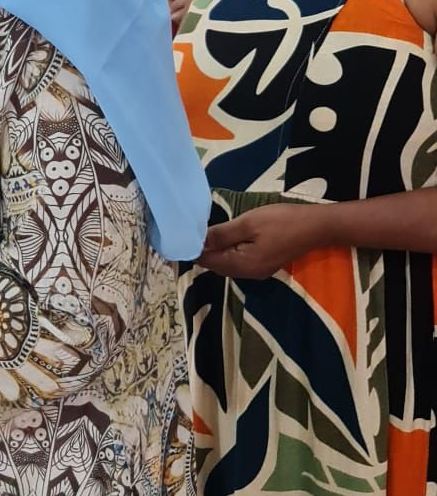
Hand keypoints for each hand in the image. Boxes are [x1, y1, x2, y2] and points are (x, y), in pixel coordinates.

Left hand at [198, 203, 329, 278]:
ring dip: (214, 252)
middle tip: (186, 233)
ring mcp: (258, 271)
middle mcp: (249, 273)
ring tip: (201, 234)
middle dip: (201, 252)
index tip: (178, 237)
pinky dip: (226, 252)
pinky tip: (222, 239)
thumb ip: (221, 234)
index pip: (208, 262)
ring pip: (227, 264)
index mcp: (243, 265)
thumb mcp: (248, 224)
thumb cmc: (282, 221)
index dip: (192, 251)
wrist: (317, 226)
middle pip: (216, 265)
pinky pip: (238, 262)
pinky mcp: (264, 264)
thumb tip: (197, 241)